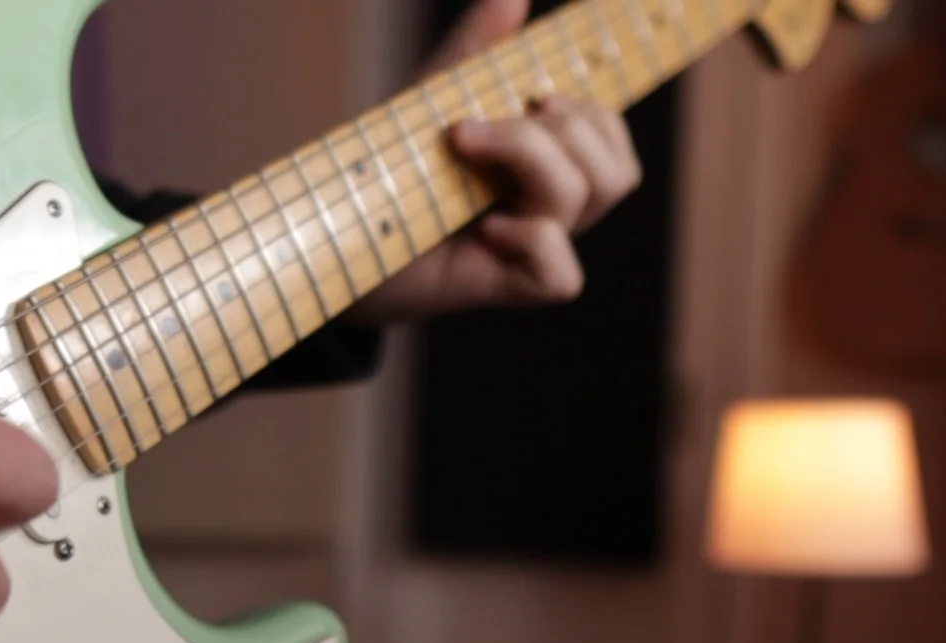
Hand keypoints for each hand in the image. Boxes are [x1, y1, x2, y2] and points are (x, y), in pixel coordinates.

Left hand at [351, 0, 641, 322]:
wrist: (330, 234)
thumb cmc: (385, 169)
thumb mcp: (432, 98)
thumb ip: (475, 51)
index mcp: (545, 165)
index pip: (609, 137)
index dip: (597, 112)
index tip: (538, 93)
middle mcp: (547, 209)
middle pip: (615, 171)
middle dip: (557, 128)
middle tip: (476, 125)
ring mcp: (531, 250)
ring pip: (589, 199)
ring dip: (534, 158)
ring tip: (467, 148)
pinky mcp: (507, 287)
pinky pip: (561, 274)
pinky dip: (530, 239)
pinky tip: (484, 230)